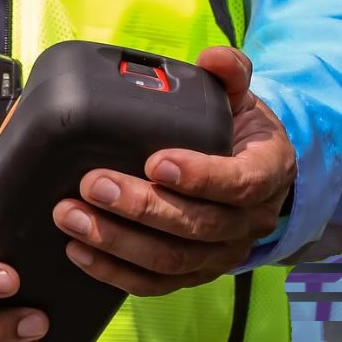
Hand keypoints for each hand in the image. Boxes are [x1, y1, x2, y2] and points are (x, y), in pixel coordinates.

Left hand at [52, 47, 295, 295]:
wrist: (250, 171)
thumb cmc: (239, 131)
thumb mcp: (243, 97)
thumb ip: (230, 73)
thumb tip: (215, 58)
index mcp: (269, 172)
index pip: (241, 183)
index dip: (200, 177)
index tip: (156, 161)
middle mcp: (252, 221)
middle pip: (199, 226)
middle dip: (142, 208)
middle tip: (93, 183)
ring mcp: (224, 253)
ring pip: (173, 260)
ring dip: (118, 241)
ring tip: (72, 216)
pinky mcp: (195, 273)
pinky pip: (156, 284)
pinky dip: (115, 272)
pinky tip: (80, 251)